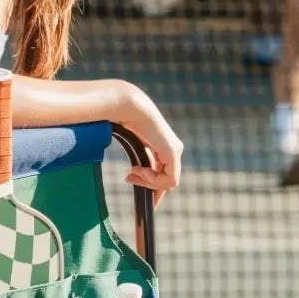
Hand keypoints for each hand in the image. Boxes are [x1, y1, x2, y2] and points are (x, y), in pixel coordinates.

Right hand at [110, 84, 182, 202]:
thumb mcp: (132, 145)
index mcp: (163, 147)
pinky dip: (152, 180)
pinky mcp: (173, 152)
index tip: (137, 190)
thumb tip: (130, 175)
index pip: (164, 175)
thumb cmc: (123, 120)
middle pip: (165, 181)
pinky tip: (138, 170)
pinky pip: (169, 180)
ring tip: (131, 173)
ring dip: (147, 182)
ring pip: (168, 183)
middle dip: (147, 186)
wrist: (128, 107)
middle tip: (128, 178)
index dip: (152, 188)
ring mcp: (175, 151)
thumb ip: (137, 159)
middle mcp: (173, 149)